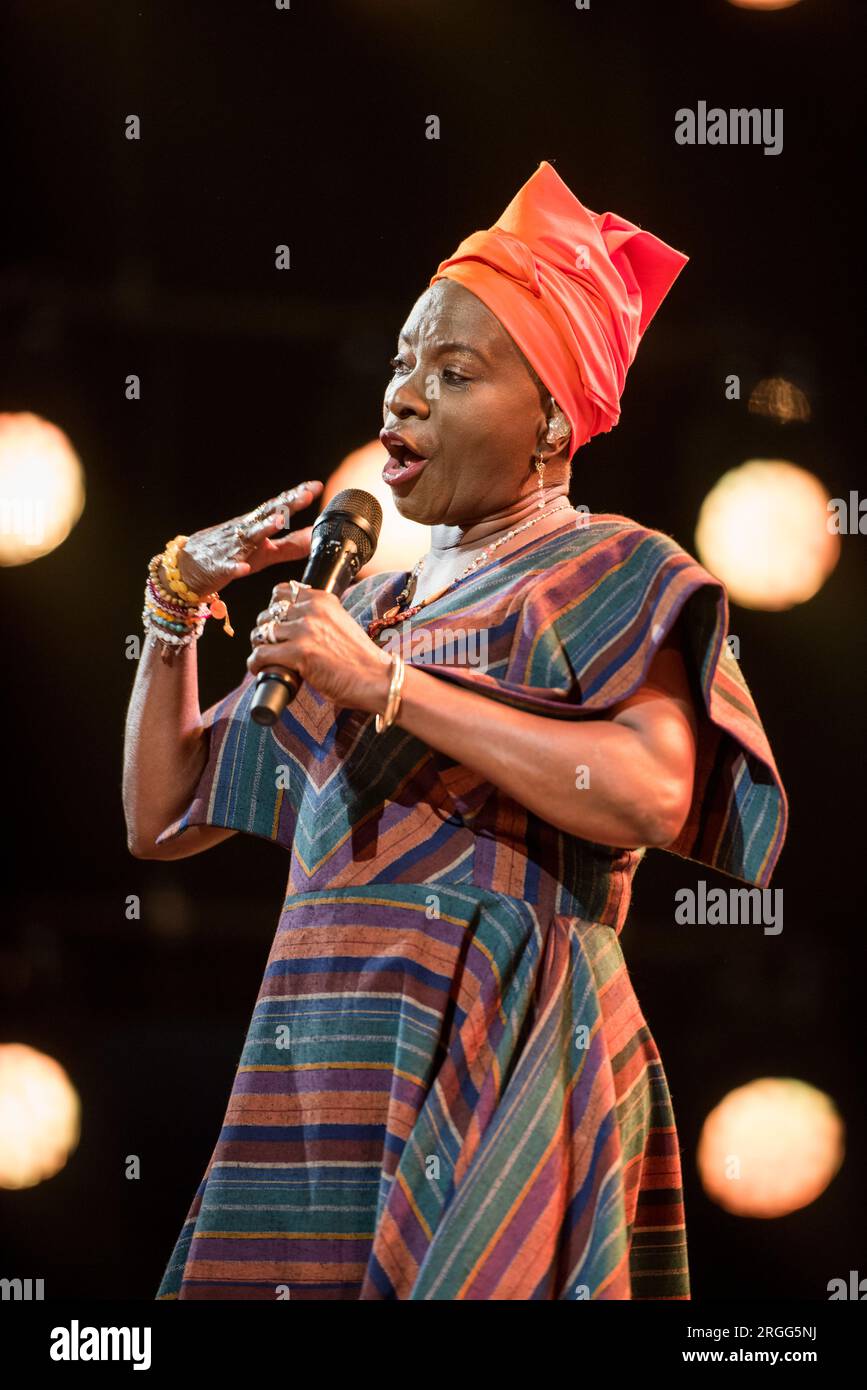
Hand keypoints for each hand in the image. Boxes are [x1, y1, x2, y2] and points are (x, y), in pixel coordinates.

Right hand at [167, 481, 324, 596]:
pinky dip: (236, 567)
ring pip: (248, 537)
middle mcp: (244, 531)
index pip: (278, 507)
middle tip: (305, 495)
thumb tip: (317, 537)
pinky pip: (228, 567)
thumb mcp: (265, 551)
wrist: (187, 567)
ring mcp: (231, 548)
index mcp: (255, 525)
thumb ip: (291, 545)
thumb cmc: (231, 555)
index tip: (316, 487)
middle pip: (266, 515)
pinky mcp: (219, 567)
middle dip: (285, 505)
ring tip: (278, 521)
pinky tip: (244, 568)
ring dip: (263, 528)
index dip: (296, 497)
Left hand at [247, 585, 393, 714]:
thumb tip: (293, 624)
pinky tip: (259, 669)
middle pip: (269, 614)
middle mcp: (313, 610)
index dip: (273, 609)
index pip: (282, 592)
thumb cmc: (360, 659)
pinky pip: (261, 654)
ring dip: (260, 646)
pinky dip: (256, 663)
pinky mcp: (299, 653)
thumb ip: (321, 618)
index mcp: (323, 599)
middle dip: (265, 630)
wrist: (377, 679)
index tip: (276, 624)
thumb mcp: (341, 624)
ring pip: (262, 633)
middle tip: (270, 646)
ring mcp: (305, 630)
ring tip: (266, 659)